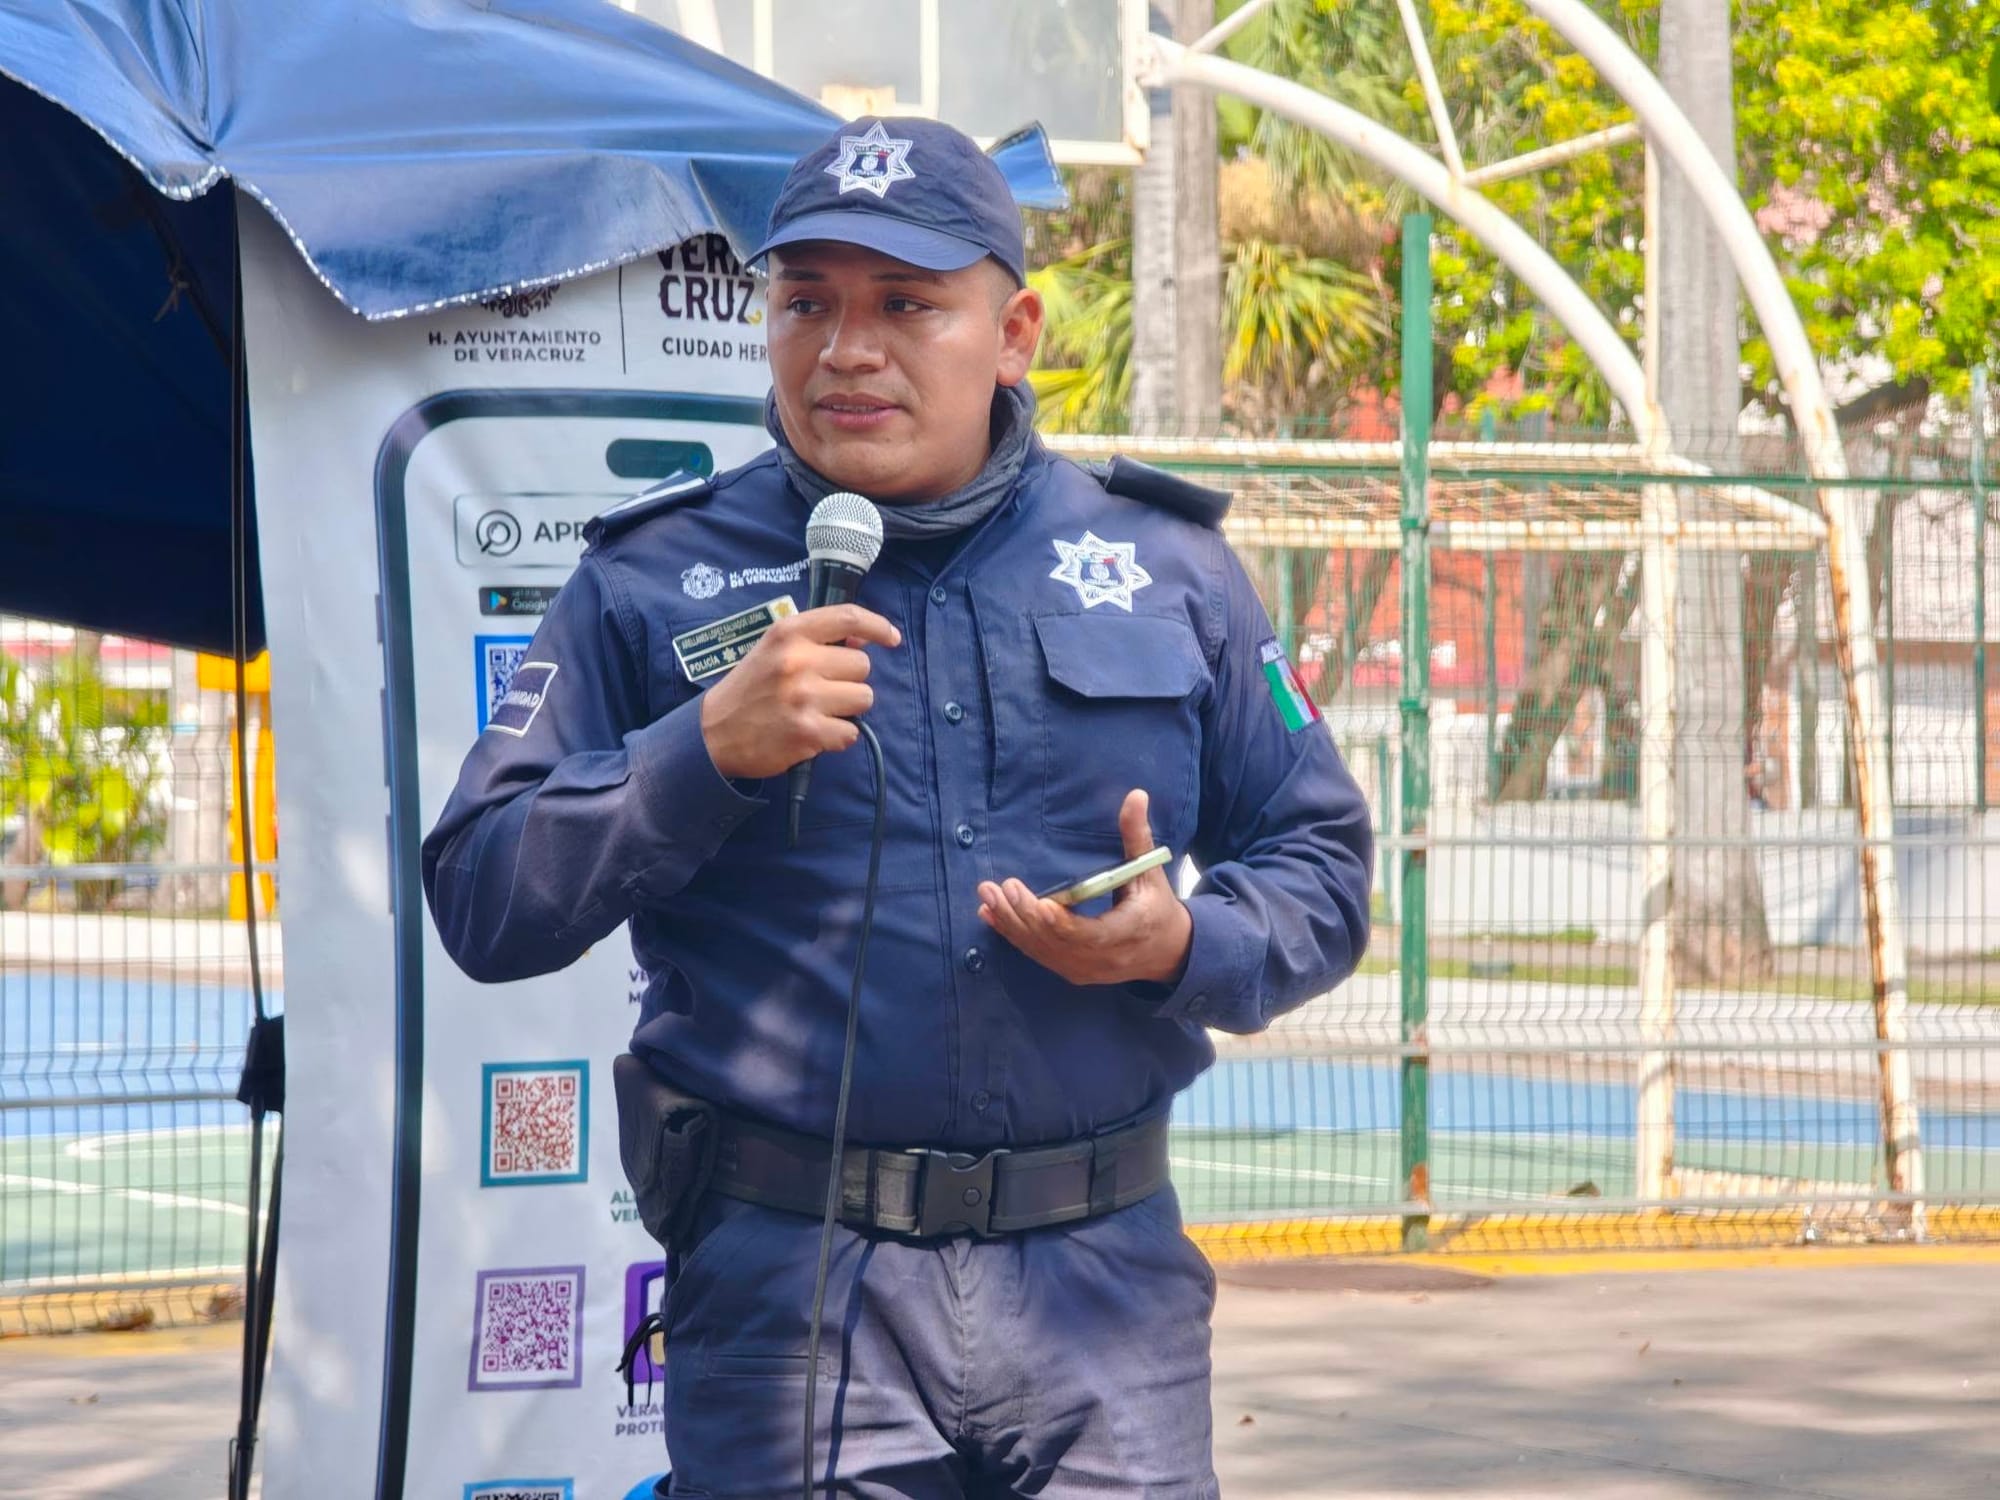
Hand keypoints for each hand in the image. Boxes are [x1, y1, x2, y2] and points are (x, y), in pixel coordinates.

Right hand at [699, 604, 900, 779]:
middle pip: (863, 666)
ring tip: (818, 711)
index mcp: (789, 633)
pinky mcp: (808, 732)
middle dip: (850, 680)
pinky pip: (851, 733)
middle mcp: (798, 660)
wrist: (713, 732)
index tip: (892, 638)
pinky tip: (813, 733)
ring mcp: (804, 697)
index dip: (878, 626)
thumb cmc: (750, 688)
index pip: (848, 617)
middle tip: (823, 690)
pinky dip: (837, 737)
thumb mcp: (774, 649)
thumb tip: (864, 639)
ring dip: (848, 709)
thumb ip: (815, 640)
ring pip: (863, 699)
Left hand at [977, 789, 1192, 987]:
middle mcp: (1102, 959)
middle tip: (1000, 889)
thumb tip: (1136, 794)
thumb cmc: (1156, 905)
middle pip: (1056, 943)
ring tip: (987, 897)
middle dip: (1025, 916)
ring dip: (1011, 924)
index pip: (1090, 934)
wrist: (1166, 953)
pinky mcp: (1070, 970)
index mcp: (1127, 932)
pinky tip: (989, 916)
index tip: (1040, 904)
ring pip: (1041, 949)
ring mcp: (1084, 969)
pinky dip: (1013, 934)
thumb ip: (1137, 836)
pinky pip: (1037, 954)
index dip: (1062, 924)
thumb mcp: (1150, 872)